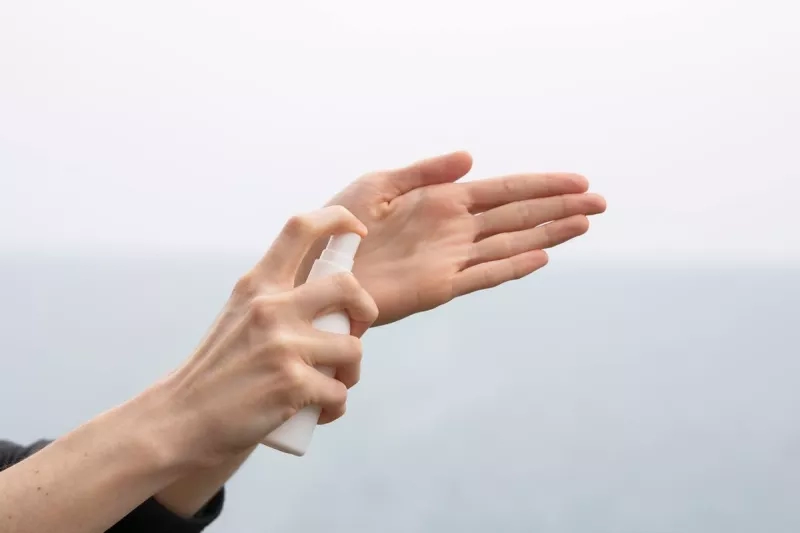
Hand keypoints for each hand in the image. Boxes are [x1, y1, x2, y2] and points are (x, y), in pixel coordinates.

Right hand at [163, 206, 378, 465]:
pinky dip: (335, 406)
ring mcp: (282, 345)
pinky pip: (339, 392)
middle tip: (355, 333)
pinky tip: (320, 411)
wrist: (180, 423)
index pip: (300, 227)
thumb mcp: (240, 318)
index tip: (357, 230)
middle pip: (348, 286)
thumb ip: (276, 300)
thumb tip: (331, 295)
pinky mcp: (291, 384)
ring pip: (353, 349)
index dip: (338, 219)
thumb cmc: (219, 374)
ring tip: (332, 384)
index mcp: (257, 285)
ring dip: (351, 373)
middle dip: (366, 310)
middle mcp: (270, 307)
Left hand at [302, 151, 605, 324]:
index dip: (541, 185)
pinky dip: (514, 265)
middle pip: (518, 216)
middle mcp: (454, 229)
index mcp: (441, 200)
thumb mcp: (380, 183)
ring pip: (512, 243)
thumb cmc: (338, 224)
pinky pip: (485, 274)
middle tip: (601, 201)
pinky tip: (543, 255)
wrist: (314, 267)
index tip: (577, 181)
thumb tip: (471, 157)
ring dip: (549, 233)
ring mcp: (451, 258)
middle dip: (559, 208)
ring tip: (585, 223)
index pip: (503, 190)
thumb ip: (427, 170)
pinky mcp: (440, 286)